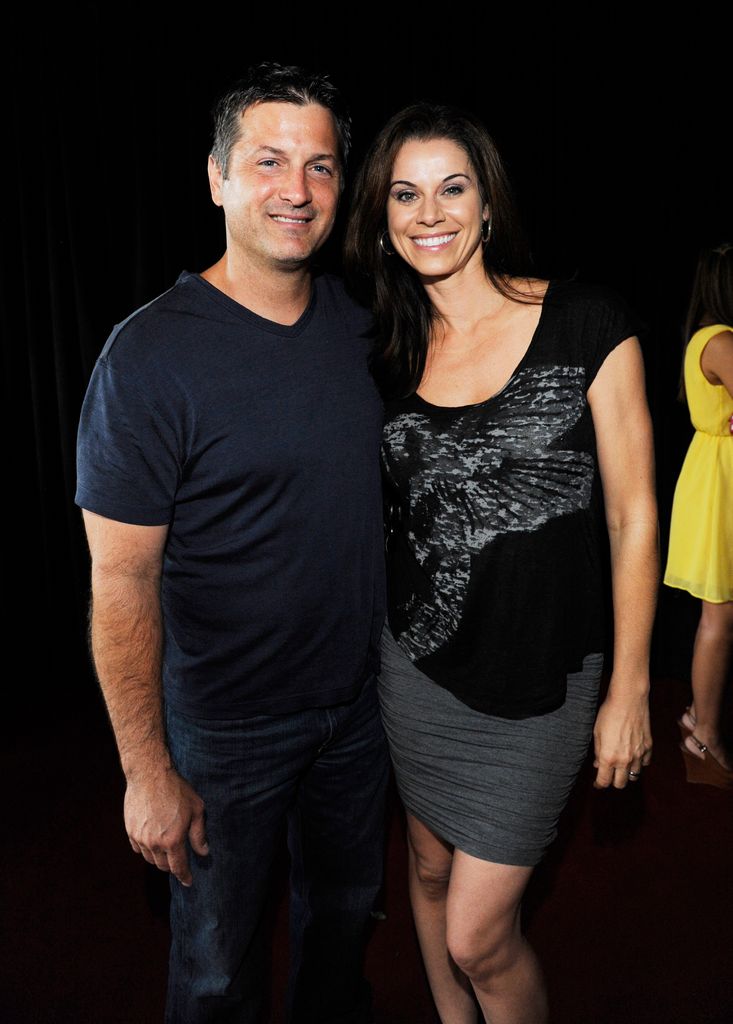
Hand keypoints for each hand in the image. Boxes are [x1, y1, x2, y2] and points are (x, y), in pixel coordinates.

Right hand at [123, 767, 207, 885]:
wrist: (150, 775)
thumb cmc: (177, 790)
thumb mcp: (196, 809)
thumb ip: (199, 834)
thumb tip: (203, 852)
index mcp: (173, 840)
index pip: (178, 867)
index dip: (184, 876)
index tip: (188, 881)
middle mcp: (154, 843)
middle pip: (163, 866)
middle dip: (172, 866)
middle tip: (180, 860)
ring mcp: (140, 838)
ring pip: (150, 858)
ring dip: (159, 858)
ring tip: (167, 849)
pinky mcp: (130, 830)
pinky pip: (138, 848)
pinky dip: (146, 849)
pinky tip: (153, 841)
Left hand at [592, 685, 652, 788]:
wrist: (629, 700)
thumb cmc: (609, 713)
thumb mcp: (597, 733)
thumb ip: (598, 752)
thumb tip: (598, 764)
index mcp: (609, 757)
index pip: (604, 781)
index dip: (599, 784)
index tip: (597, 783)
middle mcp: (625, 760)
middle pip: (620, 783)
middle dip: (613, 781)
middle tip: (609, 774)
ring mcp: (639, 755)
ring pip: (634, 775)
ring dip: (627, 773)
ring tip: (621, 766)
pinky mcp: (648, 747)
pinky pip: (645, 763)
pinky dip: (639, 764)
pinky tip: (633, 757)